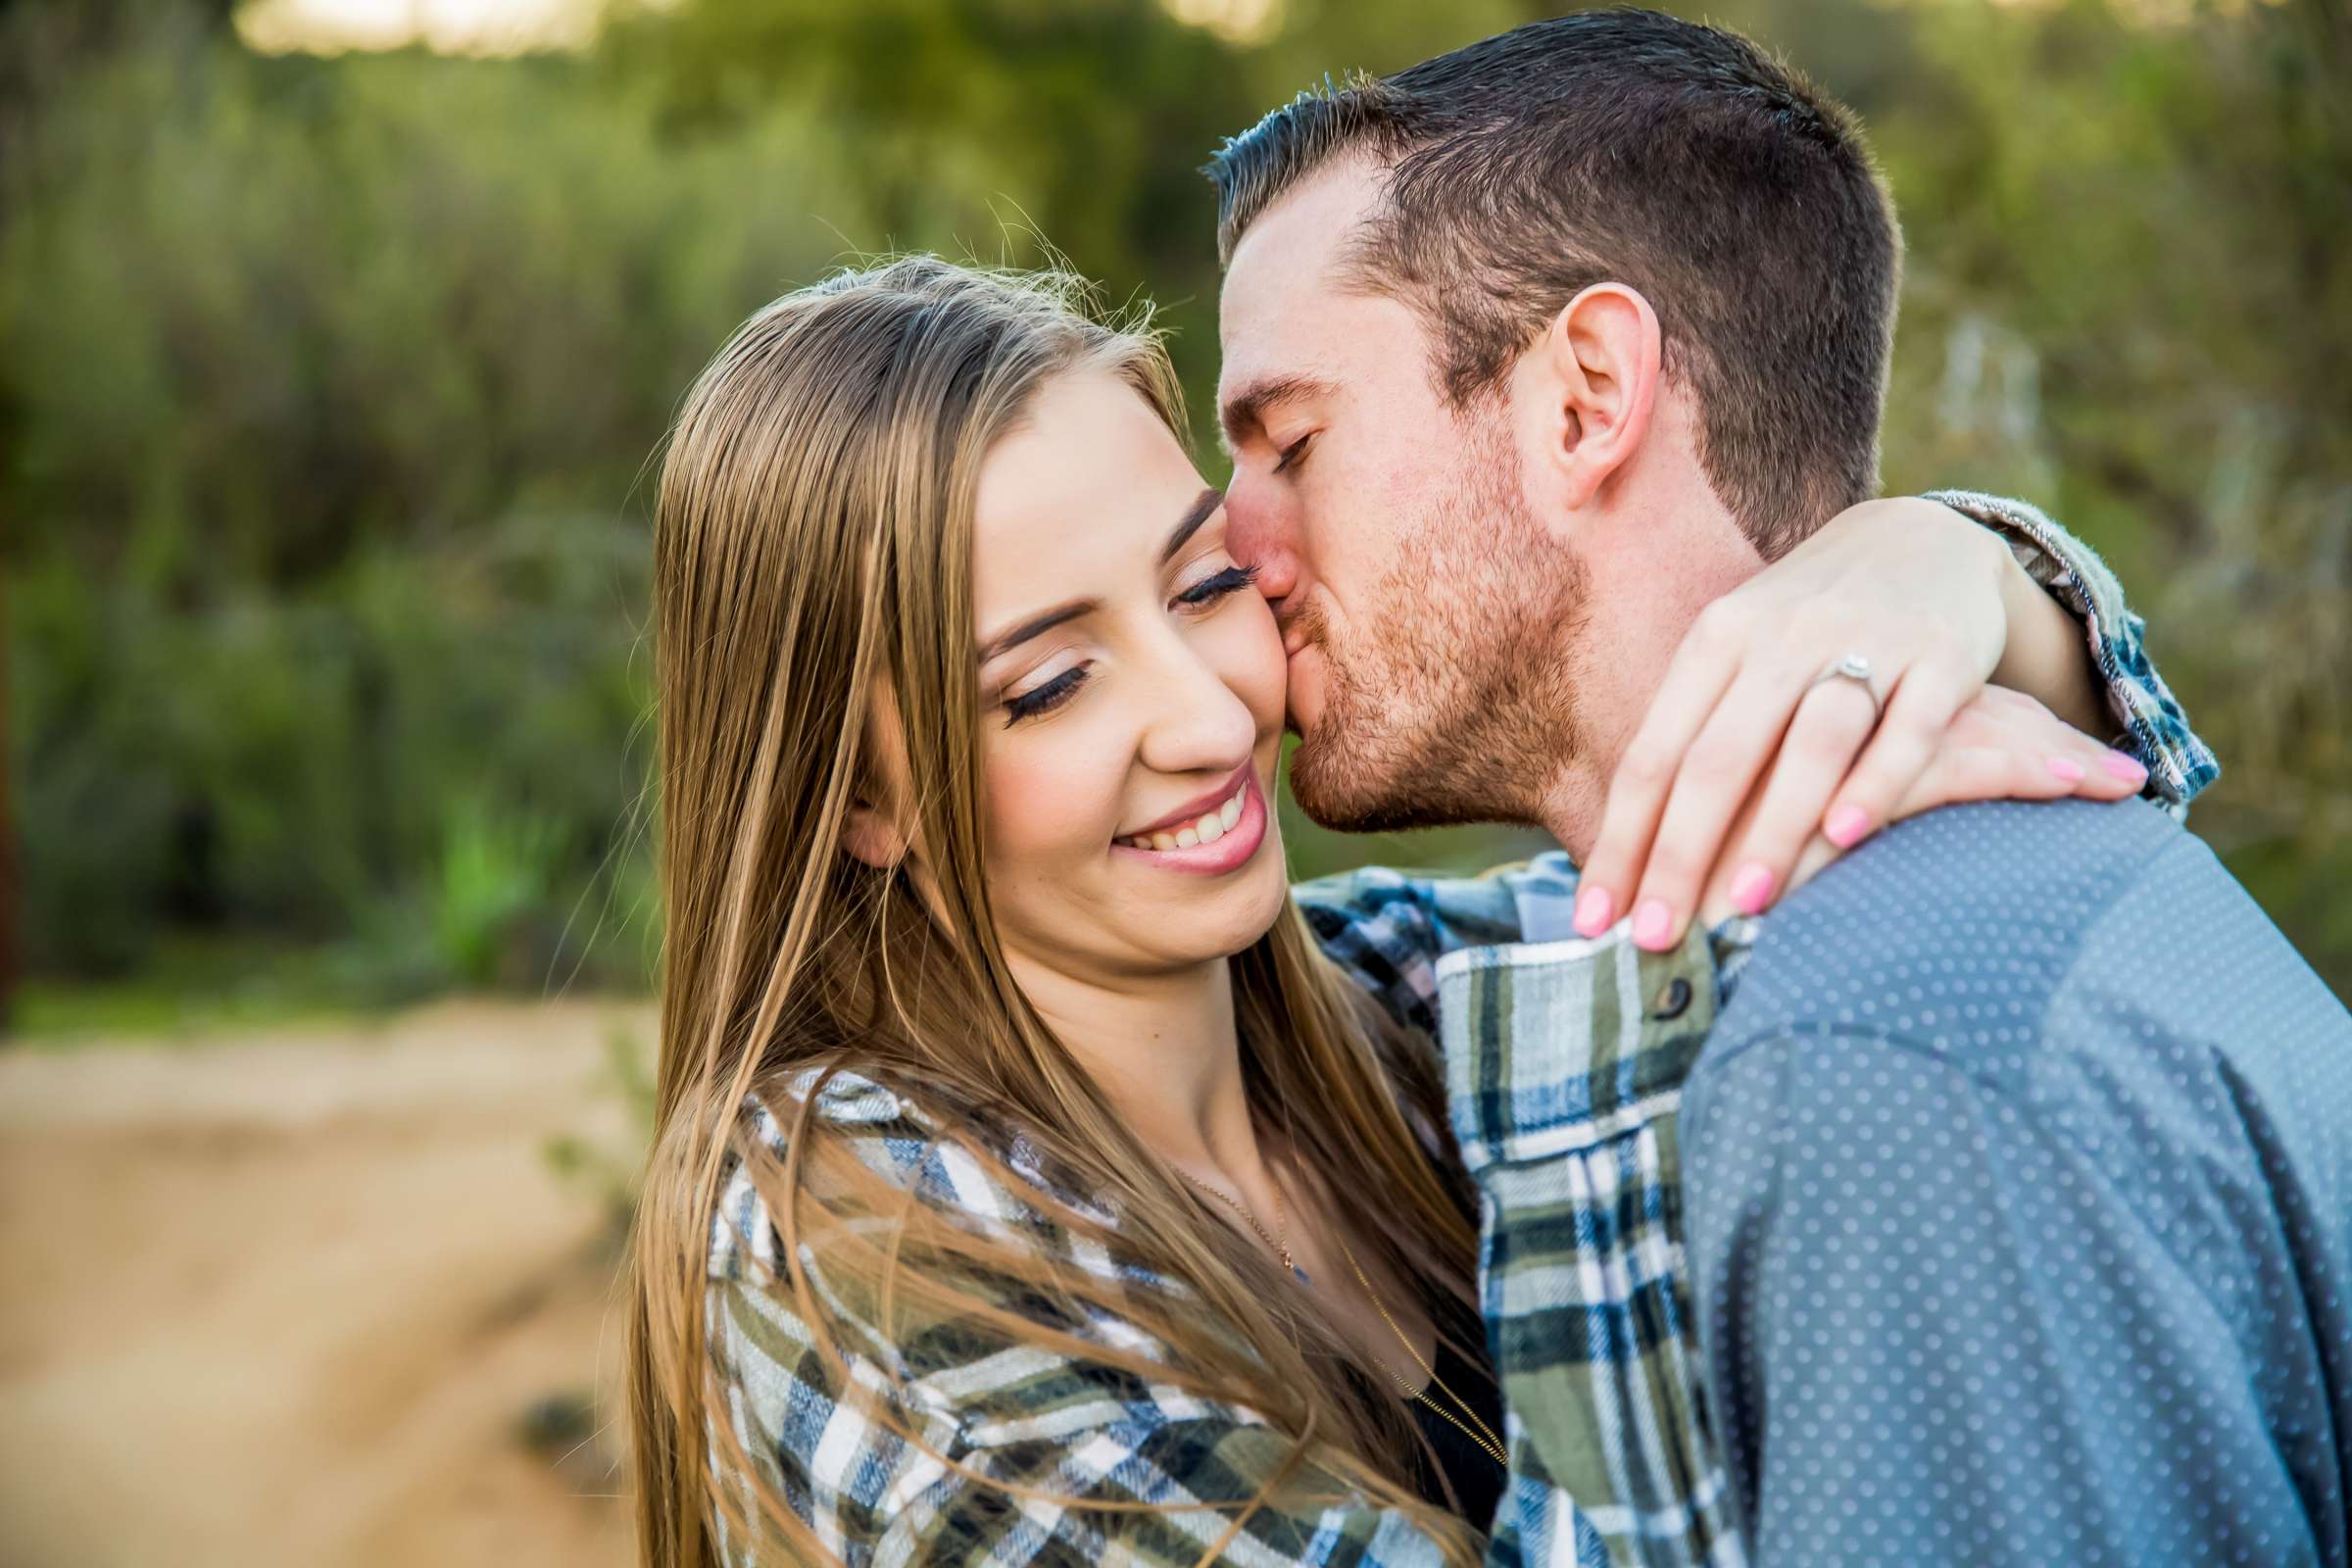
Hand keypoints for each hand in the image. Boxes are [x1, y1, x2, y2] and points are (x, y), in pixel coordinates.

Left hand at [1572, 497, 2148, 949]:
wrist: (1921, 539)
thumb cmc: (1804, 632)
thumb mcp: (1736, 663)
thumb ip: (1691, 743)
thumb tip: (1629, 860)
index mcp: (1717, 643)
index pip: (1655, 755)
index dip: (1623, 841)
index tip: (1597, 920)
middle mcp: (1782, 638)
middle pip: (1719, 757)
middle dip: (1681, 854)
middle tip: (1659, 939)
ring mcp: (1865, 642)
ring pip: (1809, 743)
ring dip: (1773, 828)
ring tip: (1742, 908)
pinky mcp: (1942, 654)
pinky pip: (1905, 728)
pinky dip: (1874, 783)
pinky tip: (1846, 836)